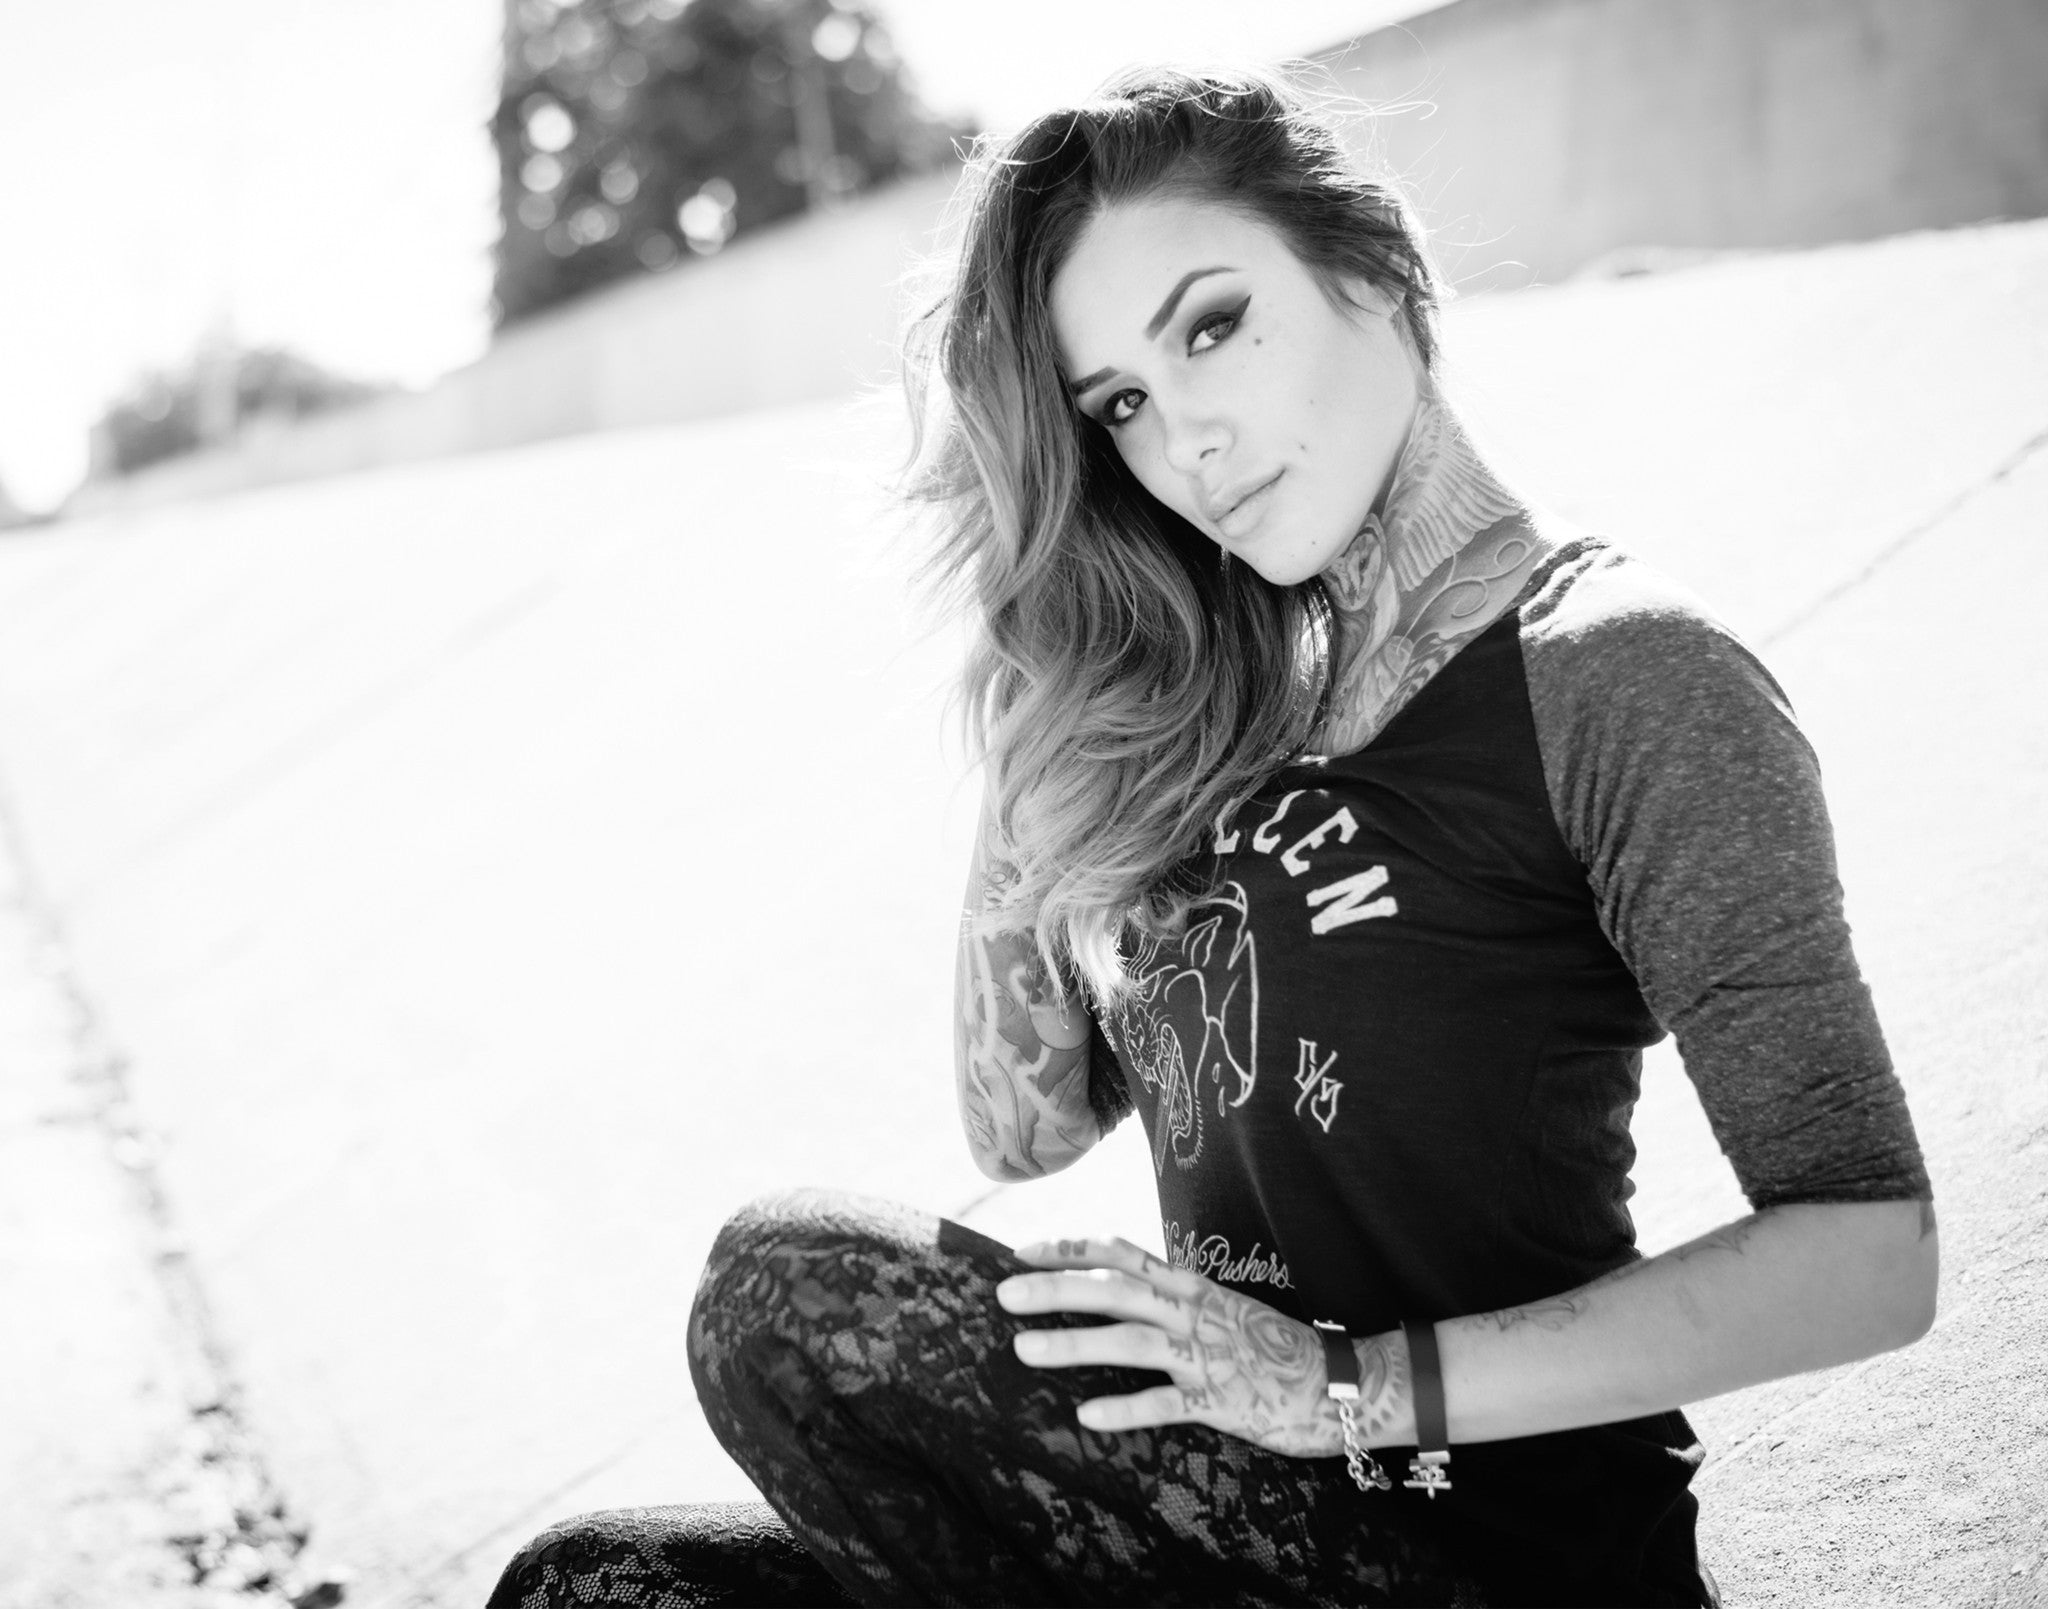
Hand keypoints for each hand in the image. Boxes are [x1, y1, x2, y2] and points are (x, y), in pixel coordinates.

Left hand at [994, 1235, 1341, 1456]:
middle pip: (1115, 1291)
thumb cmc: (1273, 1348)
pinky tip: (1088, 1415)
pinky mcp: (1222, 1400)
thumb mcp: (1219, 1309)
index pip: (1121, 1254)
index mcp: (1189, 1286)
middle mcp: (1192, 1312)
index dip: (1069, 1250)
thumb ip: (1172, 1299)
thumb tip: (1120, 1295)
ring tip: (1025, 1348)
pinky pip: (1168, 1403)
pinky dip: (1127, 1407)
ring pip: (1131, 1342)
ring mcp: (1206, 1355)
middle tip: (1004, 1293)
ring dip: (1075, 1344)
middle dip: (1056, 1289)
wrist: (1343, 1379)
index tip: (1020, 1251)